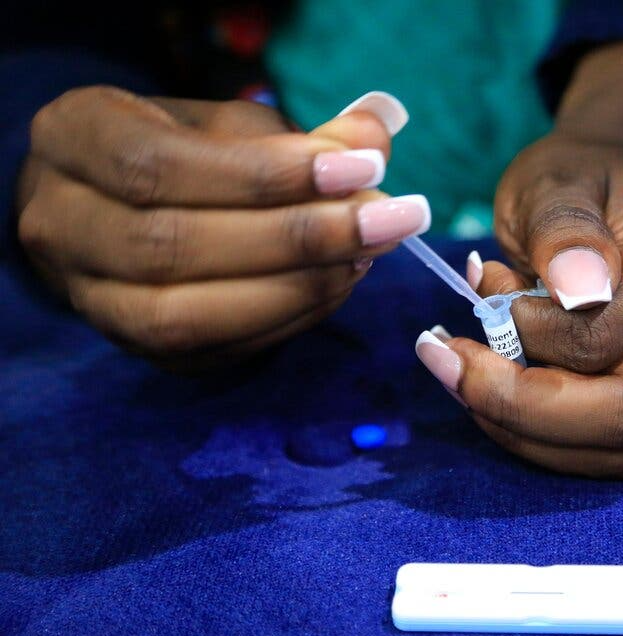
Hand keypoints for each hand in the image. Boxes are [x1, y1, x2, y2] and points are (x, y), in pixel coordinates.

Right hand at [16, 87, 427, 371]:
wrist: (122, 211)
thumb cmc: (183, 154)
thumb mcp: (235, 128)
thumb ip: (304, 136)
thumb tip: (378, 136)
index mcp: (74, 141)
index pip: (163, 167)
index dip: (268, 175)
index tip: (365, 170)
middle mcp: (63, 227)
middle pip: (174, 247)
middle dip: (298, 237)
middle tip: (391, 219)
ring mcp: (95, 301)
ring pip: (188, 315)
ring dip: (298, 287)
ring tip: (370, 252)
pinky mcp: (143, 351)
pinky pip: (218, 348)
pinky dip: (291, 317)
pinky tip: (341, 283)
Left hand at [415, 132, 622, 477]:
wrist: (603, 190)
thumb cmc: (577, 181)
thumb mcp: (557, 182)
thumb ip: (565, 229)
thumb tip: (577, 290)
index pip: (602, 343)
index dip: (528, 339)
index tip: (475, 299)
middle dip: (525, 411)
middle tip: (451, 366)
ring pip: (616, 452)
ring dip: (523, 431)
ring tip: (464, 374)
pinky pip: (595, 450)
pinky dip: (530, 434)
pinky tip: (487, 388)